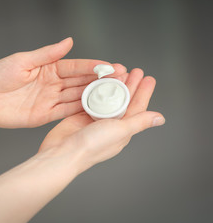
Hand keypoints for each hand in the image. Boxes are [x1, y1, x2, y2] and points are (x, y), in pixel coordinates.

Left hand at [0, 38, 125, 127]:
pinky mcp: (45, 115)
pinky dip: (81, 112)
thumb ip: (47, 55)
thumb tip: (68, 41)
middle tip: (121, 80)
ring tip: (114, 96)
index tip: (111, 66)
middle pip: (80, 82)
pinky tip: (96, 110)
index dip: (93, 66)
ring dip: (95, 96)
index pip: (75, 66)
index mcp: (48, 68)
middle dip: (100, 81)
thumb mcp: (22, 61)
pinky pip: (66, 113)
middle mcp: (52, 84)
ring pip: (77, 97)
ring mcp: (50, 100)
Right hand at [38, 69, 164, 173]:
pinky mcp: (80, 116)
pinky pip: (90, 99)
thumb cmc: (91, 146)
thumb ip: (139, 122)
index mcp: (122, 130)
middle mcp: (110, 125)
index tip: (148, 79)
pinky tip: (99, 80)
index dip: (143, 93)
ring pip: (107, 99)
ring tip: (119, 72)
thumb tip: (159, 119)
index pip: (137, 108)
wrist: (63, 151)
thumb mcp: (120, 131)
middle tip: (135, 71)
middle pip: (123, 101)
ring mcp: (94, 120)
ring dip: (114, 85)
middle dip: (130, 85)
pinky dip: (96, 89)